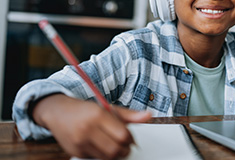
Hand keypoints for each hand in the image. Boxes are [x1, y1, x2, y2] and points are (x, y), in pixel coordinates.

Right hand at [32, 94, 151, 159]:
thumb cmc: (85, 110)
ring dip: (115, 155)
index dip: (130, 139)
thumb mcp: (108, 108)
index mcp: (98, 115)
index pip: (123, 135)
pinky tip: (101, 146)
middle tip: (125, 145)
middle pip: (116, 150)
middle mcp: (88, 129)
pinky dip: (102, 156)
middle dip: (124, 150)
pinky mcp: (75, 152)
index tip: (130, 138)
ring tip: (114, 146)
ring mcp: (80, 142)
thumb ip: (129, 115)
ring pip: (106, 157)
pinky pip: (95, 159)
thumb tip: (149, 116)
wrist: (57, 112)